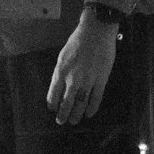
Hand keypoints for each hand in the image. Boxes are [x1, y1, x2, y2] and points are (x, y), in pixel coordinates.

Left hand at [46, 9, 118, 124]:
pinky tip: (89, 114)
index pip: (53, 92)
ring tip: (73, 121)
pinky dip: (92, 107)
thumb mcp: (63, 54)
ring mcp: (88, 80)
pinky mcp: (101, 79)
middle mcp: (73, 78)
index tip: (52, 109)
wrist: (96, 31)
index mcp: (61, 70)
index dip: (52, 102)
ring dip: (76, 114)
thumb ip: (62, 70)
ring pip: (81, 102)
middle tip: (60, 121)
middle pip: (66, 101)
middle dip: (63, 113)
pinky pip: (96, 97)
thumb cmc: (78, 40)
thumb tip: (60, 84)